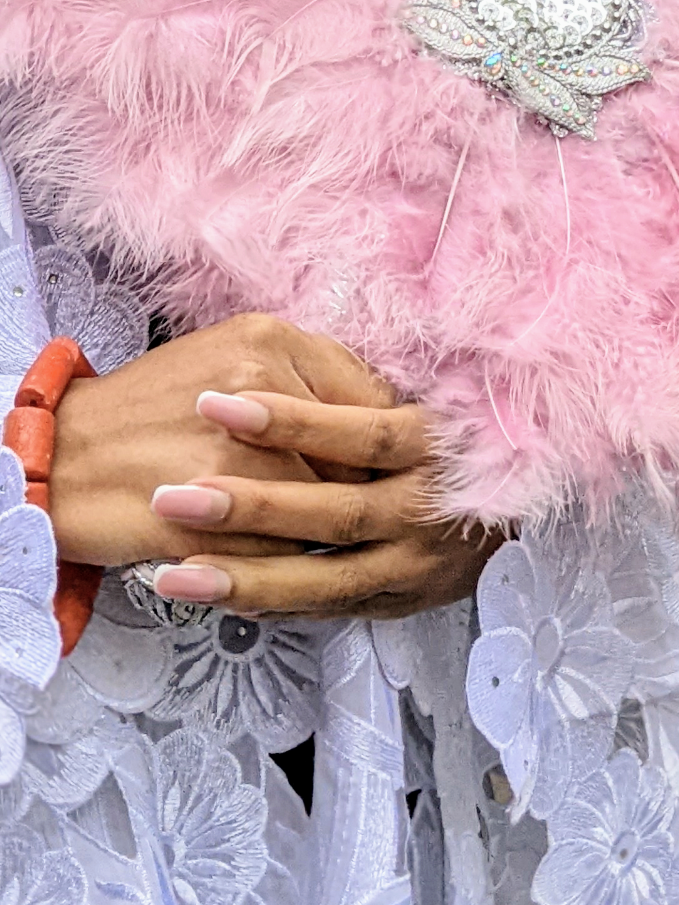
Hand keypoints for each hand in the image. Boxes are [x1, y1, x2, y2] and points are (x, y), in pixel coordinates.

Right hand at [50, 314, 394, 568]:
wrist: (66, 456)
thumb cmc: (155, 409)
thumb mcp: (233, 357)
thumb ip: (310, 378)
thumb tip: (386, 417)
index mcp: (272, 340)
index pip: (374, 403)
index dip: (381, 446)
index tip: (380, 469)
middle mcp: (260, 387)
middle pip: (356, 461)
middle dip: (355, 492)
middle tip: (345, 509)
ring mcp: (233, 455)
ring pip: (324, 513)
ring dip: (317, 531)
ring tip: (299, 532)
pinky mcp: (208, 517)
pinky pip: (283, 556)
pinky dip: (280, 565)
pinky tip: (257, 553)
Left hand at [149, 386, 503, 617]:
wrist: (531, 498)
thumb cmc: (461, 431)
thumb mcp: (432, 399)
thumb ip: (366, 398)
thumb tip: (277, 374)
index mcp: (435, 446)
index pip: (358, 432)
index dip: (289, 420)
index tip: (217, 404)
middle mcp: (428, 510)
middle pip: (334, 512)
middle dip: (250, 507)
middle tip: (174, 497)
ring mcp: (416, 566)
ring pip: (326, 580)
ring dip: (248, 578)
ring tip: (173, 576)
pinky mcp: (405, 603)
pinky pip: (334, 610)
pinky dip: (279, 609)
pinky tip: (224, 601)